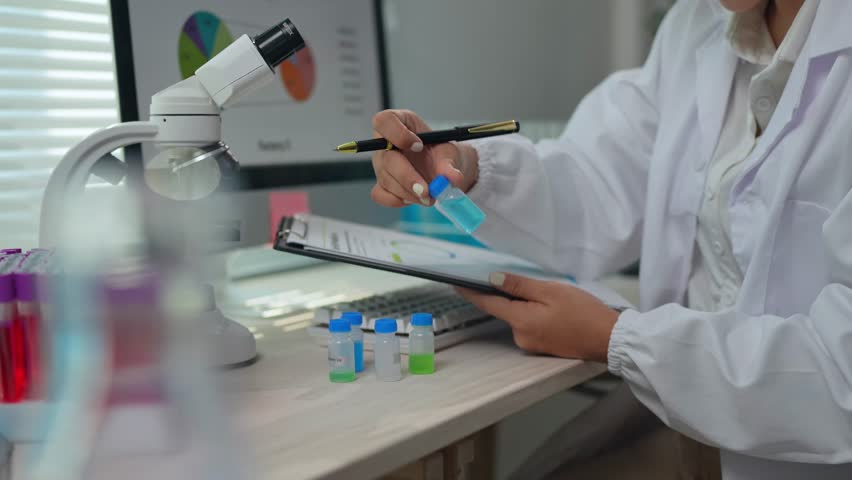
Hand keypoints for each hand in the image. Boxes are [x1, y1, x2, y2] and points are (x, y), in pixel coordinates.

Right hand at [370, 109, 478, 206]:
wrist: (442, 171)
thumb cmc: (440, 153)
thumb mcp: (448, 152)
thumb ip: (449, 163)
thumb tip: (452, 178)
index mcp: (399, 123)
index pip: (384, 121)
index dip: (397, 134)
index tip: (418, 146)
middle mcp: (385, 143)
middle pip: (385, 158)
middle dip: (407, 177)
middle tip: (427, 190)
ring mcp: (381, 165)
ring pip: (386, 179)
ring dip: (408, 192)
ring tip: (429, 196)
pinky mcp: (381, 184)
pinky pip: (381, 195)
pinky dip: (398, 200)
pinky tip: (415, 198)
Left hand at [457, 273, 619, 361]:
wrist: (609, 340)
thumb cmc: (584, 312)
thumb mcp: (551, 291)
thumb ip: (519, 286)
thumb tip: (492, 279)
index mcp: (521, 321)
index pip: (489, 303)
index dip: (471, 292)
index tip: (456, 283)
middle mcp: (520, 337)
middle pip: (506, 310)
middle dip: (515, 296)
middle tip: (539, 287)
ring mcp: (531, 345)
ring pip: (520, 318)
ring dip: (529, 306)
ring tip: (556, 301)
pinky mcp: (541, 347)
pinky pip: (531, 326)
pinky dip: (536, 316)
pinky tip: (556, 312)